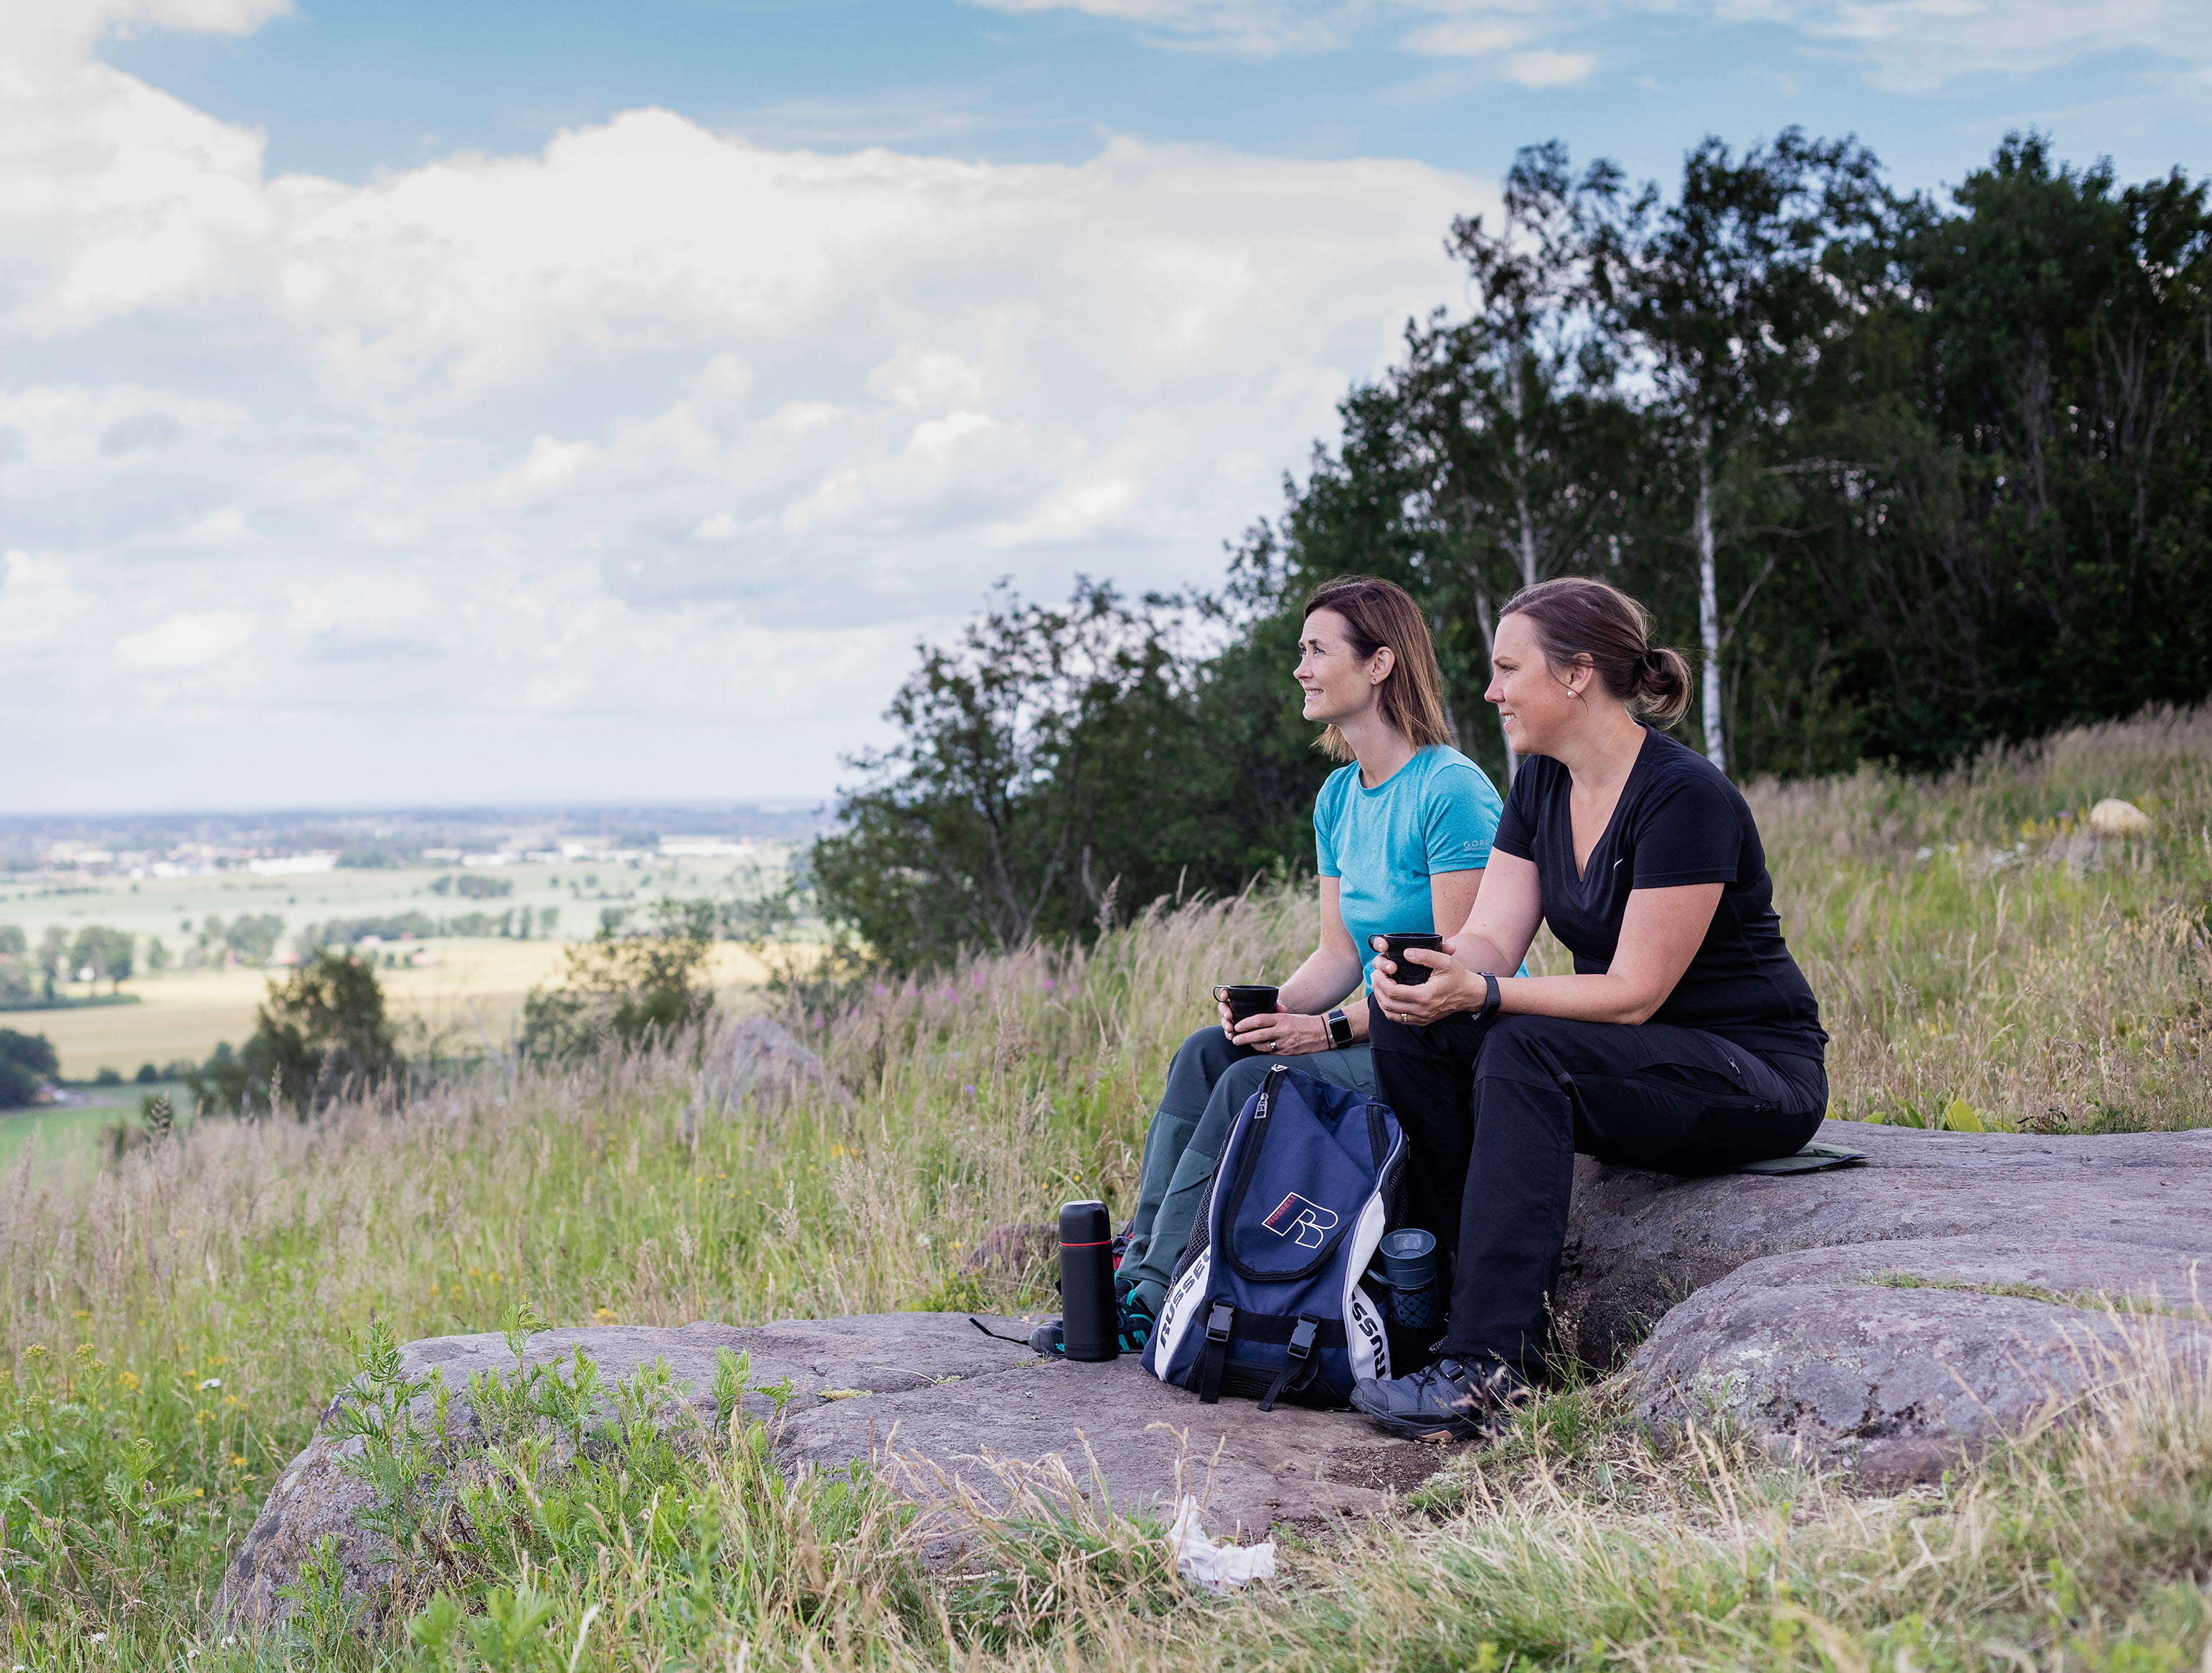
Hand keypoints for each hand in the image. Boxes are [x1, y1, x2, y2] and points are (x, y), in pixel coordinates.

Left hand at [1227, 1003, 1328, 1055]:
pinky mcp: (1288, 1053)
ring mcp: (1285, 1043)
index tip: (1237, 1026)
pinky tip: (1260, 1048)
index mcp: (1282, 1019)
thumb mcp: (1289, 1015)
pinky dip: (1264, 1050)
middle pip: (1258, 1035)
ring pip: (1264, 1046)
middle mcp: (1283, 1031)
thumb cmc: (1305, 1021)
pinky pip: (1272, 1052)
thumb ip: (1275, 1017)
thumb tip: (1258, 1020)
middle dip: (1244, 1038)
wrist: (1323, 1033)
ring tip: (1245, 1043)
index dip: (1246, 1023)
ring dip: (1253, 1045)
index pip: (1260, 1020)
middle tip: (1234, 1039)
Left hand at [1369, 935, 1484, 1027]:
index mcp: (1425, 996)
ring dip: (1381, 1000)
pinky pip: (1400, 1019)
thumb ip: (1425, 955)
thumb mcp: (1445, 961)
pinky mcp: (1423, 1021)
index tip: (1377, 971)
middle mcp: (1422, 1011)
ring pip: (1391, 1015)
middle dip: (1378, 989)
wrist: (1471, 994)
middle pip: (1388, 1005)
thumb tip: (1405, 953)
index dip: (1381, 981)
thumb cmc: (1458, 976)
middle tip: (1375, 976)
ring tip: (1379, 986)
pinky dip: (1390, 1009)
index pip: (1393, 992)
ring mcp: (1422, 1018)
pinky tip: (1388, 996)